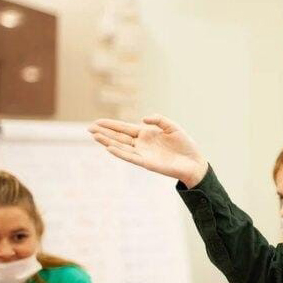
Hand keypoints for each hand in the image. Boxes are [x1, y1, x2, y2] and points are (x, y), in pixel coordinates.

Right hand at [89, 115, 208, 187]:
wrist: (194, 162)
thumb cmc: (185, 145)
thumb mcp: (172, 127)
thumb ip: (158, 119)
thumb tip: (142, 119)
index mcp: (146, 134)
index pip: (124, 128)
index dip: (111, 125)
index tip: (97, 121)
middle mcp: (142, 144)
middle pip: (118, 137)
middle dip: (104, 132)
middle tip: (88, 128)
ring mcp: (143, 153)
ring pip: (121, 146)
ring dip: (108, 141)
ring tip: (94, 136)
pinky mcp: (147, 163)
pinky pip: (130, 157)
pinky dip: (120, 152)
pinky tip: (109, 148)